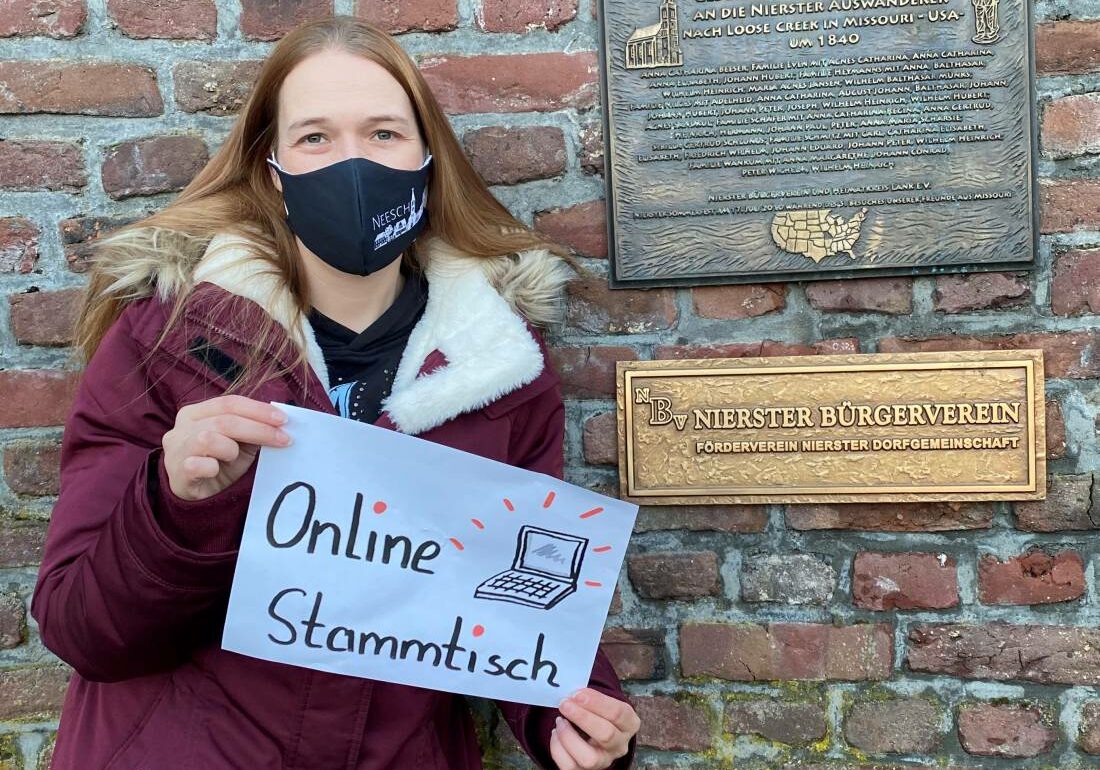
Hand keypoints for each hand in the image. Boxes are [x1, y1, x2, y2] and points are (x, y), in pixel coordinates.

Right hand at [162, 395, 290, 500]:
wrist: (199, 496)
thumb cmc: (219, 464)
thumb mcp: (239, 443)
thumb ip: (253, 429)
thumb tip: (281, 422)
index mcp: (196, 412)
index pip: (229, 403)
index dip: (258, 409)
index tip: (284, 419)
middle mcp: (182, 427)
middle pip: (224, 420)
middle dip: (258, 429)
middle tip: (283, 439)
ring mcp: (176, 450)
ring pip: (208, 438)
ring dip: (230, 449)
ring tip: (234, 458)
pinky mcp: (176, 472)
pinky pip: (197, 465)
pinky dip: (212, 467)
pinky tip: (216, 471)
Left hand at [550, 688, 639, 769]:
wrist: (596, 733)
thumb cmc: (599, 713)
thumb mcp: (603, 703)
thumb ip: (591, 697)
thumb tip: (571, 693)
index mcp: (629, 724)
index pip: (618, 713)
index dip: (596, 702)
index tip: (577, 694)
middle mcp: (619, 746)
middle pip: (606, 735)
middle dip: (582, 718)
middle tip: (565, 704)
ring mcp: (603, 761)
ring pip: (588, 758)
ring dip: (569, 736)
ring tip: (559, 720)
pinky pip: (569, 766)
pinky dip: (558, 748)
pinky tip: (556, 732)